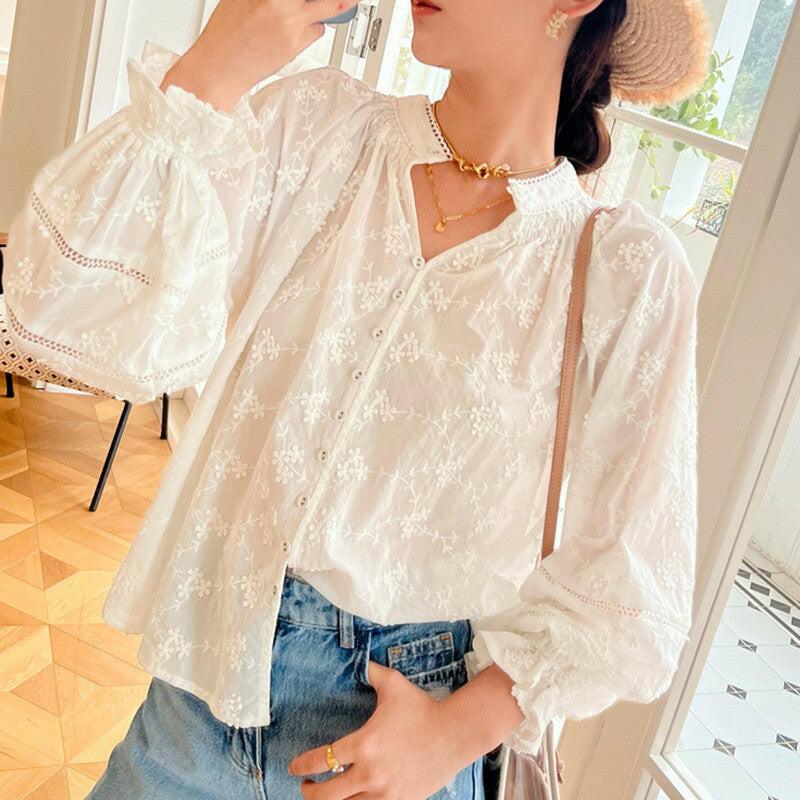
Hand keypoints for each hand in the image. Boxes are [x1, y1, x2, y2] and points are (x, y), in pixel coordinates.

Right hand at [160, 0, 358, 111]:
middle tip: (347, 0)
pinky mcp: (295, 44)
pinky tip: (297, 31)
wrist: (220, 68)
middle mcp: (278, 2)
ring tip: (309, 12)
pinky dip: (313, 28)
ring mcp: (289, 22)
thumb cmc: (227, 33)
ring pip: (328, 8)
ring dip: (325, 8)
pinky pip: (317, 31)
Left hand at [287, 660, 483, 799]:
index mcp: (364, 744)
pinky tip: (354, 798)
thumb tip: (358, 659)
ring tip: (328, 795)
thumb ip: (370, 672)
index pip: (322, 759)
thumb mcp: (393, 684)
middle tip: (306, 786)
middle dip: (310, 792)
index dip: (302, 765)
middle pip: (326, 795)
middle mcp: (371, 773)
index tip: (294, 766)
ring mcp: (386, 792)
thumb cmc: (422, 708)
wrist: (455, 733)